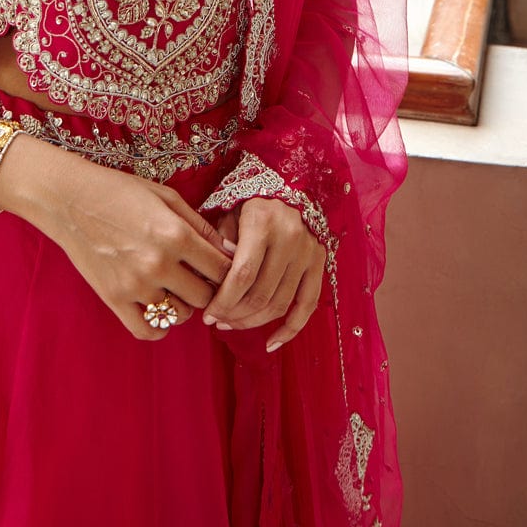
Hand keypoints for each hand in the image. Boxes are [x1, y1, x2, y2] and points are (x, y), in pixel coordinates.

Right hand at [47, 157, 235, 342]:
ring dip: (184, 303)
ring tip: (176, 287)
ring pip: (180, 314)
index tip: (221, 266)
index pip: (221, 269)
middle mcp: (158, 263)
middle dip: (208, 288)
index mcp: (175, 234)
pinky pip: (147, 330)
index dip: (227, 269)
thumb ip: (199, 225)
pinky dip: (159, 327)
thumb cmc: (120, 191)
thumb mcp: (166, 196)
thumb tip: (229, 251)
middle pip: (204, 296)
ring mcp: (135, 284)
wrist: (70, 199)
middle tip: (199, 277)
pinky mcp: (114, 298)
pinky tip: (161, 312)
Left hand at [201, 197, 325, 352]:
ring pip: (280, 303)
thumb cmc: (251, 202)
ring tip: (232, 325)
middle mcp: (290, 238)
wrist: (291, 184)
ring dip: (253, 322)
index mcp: (263, 222)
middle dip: (234, 314)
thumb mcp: (230, 212)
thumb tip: (213, 283)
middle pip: (260, 293)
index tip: (207, 315)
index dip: (223, 301)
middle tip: (216, 321)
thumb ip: (221, 244)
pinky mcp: (320, 263)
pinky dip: (290, 329)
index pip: (242, 275)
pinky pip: (307, 305)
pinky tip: (271, 343)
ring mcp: (308, 252)